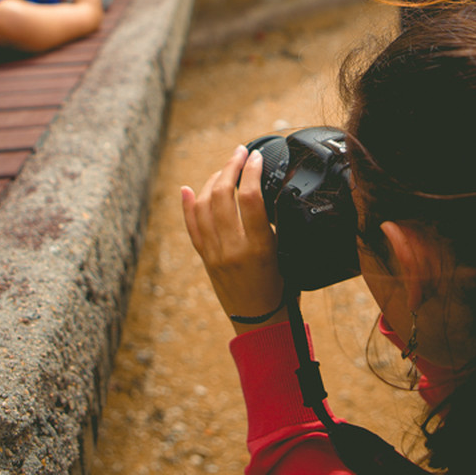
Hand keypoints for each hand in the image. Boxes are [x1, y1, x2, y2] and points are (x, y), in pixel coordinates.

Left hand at [182, 146, 286, 332]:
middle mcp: (232, 249)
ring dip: (213, 180)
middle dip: (231, 167)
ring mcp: (214, 254)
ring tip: (225, 168)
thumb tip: (264, 191)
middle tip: (241, 153)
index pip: (249, 198)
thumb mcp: (287, 253)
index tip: (257, 156)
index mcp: (259, 248)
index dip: (251, 171)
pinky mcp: (205, 259)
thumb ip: (274, 224)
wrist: (260, 322)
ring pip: (204, 206)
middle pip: (222, 195)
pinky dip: (188, 205)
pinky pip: (192, 227)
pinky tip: (188, 188)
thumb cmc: (282, 288)